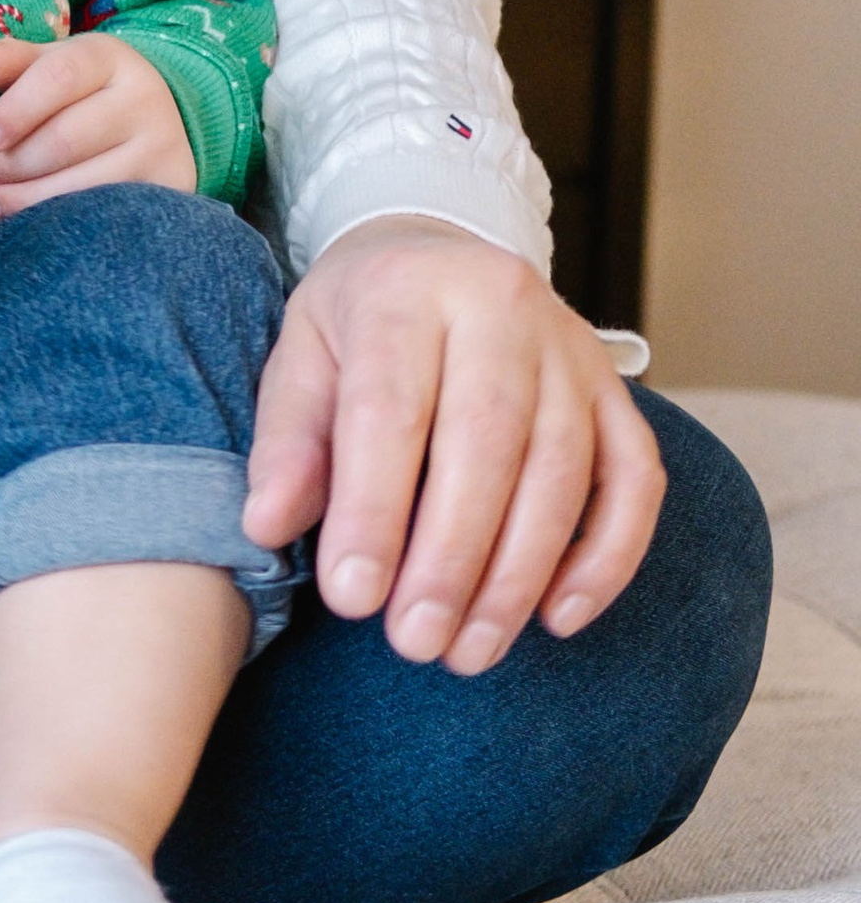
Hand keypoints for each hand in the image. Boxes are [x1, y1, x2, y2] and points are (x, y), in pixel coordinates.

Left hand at [0, 31, 194, 211]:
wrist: (154, 119)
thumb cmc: (83, 91)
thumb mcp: (51, 65)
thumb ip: (10, 62)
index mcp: (109, 57)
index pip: (59, 76)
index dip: (16, 109)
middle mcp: (144, 99)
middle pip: (67, 137)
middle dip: (16, 160)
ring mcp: (162, 147)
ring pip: (86, 185)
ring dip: (30, 198)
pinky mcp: (169, 189)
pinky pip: (107, 218)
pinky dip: (61, 223)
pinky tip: (32, 223)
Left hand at [243, 214, 665, 672]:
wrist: (437, 254)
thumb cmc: (360, 324)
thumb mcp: (303, 357)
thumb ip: (288, 441)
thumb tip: (267, 525)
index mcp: (405, 291)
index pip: (391, 407)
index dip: (372, 509)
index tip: (351, 597)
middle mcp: (499, 304)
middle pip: (486, 441)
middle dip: (451, 556)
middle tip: (416, 642)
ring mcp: (569, 346)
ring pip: (563, 470)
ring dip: (518, 574)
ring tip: (470, 649)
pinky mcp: (614, 388)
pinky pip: (635, 479)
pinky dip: (607, 556)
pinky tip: (558, 618)